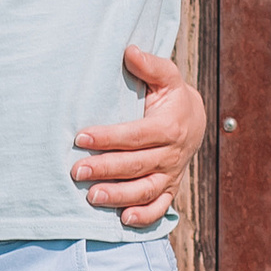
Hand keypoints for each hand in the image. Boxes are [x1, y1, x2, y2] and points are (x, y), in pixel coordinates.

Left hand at [72, 45, 207, 230]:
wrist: (194, 119)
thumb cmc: (171, 96)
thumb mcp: (167, 77)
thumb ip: (150, 65)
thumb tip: (129, 51)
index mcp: (168, 126)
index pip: (134, 135)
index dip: (108, 138)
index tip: (80, 138)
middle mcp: (171, 154)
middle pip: (136, 165)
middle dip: (105, 169)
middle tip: (76, 172)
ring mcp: (171, 174)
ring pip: (146, 190)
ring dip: (119, 196)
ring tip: (92, 197)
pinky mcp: (169, 188)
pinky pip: (160, 207)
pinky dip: (144, 217)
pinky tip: (124, 219)